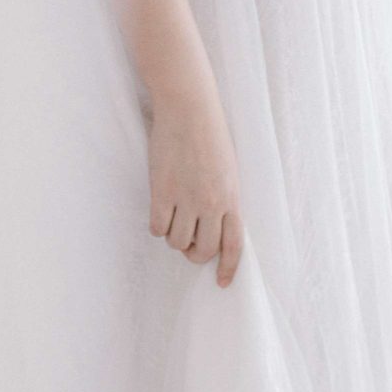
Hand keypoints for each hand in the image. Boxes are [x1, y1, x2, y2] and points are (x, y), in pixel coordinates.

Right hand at [146, 80, 244, 285]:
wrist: (189, 109)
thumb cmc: (211, 135)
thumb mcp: (229, 170)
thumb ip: (225, 199)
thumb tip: (215, 227)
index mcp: (232, 197)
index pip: (234, 245)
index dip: (227, 267)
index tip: (221, 282)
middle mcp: (211, 203)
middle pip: (203, 251)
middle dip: (194, 253)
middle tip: (188, 242)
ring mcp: (186, 199)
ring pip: (177, 242)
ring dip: (174, 236)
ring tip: (175, 216)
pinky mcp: (162, 191)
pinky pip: (157, 227)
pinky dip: (157, 225)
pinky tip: (160, 209)